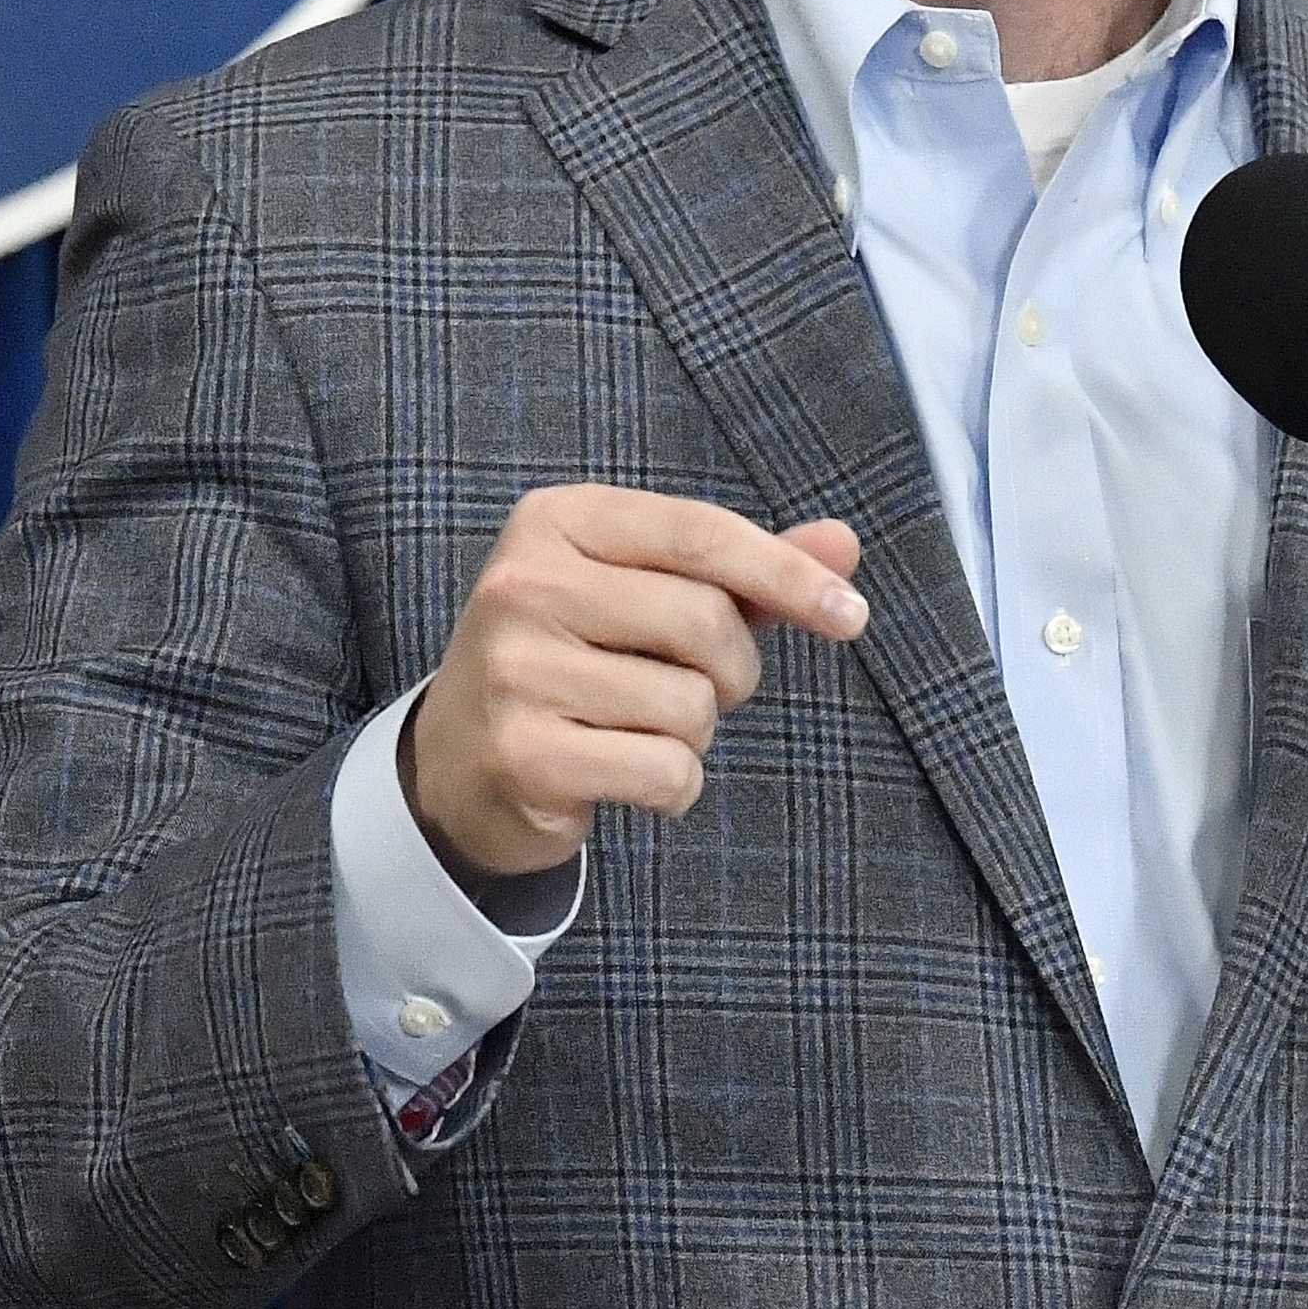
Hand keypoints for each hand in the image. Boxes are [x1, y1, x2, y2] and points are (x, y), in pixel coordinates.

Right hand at [403, 484, 866, 884]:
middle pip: (706, 622)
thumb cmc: (573, 660)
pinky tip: (623, 775)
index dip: (789, 574)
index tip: (850, 617)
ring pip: (691, 706)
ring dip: (693, 735)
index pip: (700, 532)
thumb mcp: (640, 593)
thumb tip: (843, 544)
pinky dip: (672, 787)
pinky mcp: (524, 753)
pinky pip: (666, 772)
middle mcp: (524, 583)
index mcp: (556, 521)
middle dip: (731, 671)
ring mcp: (515, 669)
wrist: (457, 760)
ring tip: (634, 729)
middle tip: (690, 687)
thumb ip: (740, 570)